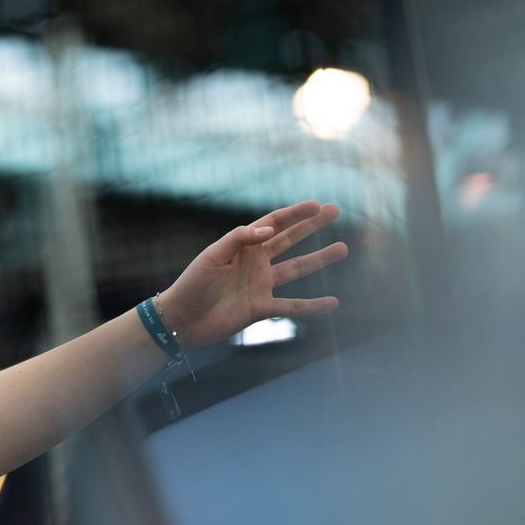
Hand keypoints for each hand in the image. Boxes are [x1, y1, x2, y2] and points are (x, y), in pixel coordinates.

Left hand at [155, 201, 349, 348]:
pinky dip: (312, 306)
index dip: (295, 213)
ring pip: (297, 269)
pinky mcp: (261, 308)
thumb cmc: (192, 284)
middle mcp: (256, 263)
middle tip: (335, 210)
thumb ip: (239, 238)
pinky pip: (292, 306)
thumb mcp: (212, 255)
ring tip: (342, 248)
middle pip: (290, 239)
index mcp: (243, 246)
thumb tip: (269, 229)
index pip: (274, 223)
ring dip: (319, 259)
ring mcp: (261, 285)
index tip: (316, 204)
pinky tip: (333, 302)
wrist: (181, 320)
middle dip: (312, 225)